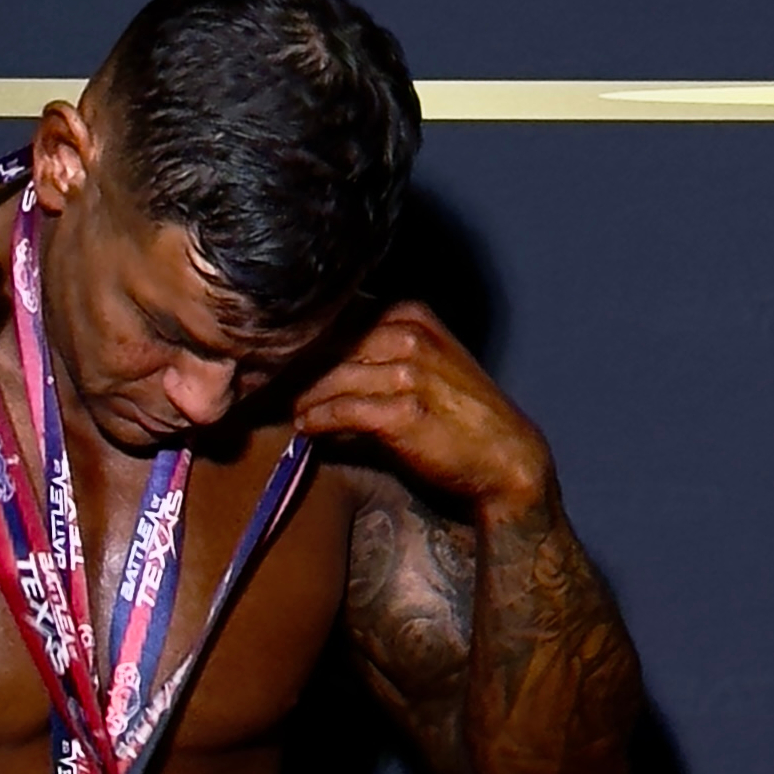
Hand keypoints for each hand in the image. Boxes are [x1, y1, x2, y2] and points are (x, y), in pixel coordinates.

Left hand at [295, 305, 553, 521]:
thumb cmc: (460, 416)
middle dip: (296, 366)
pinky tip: (306, 428)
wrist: (506, 459)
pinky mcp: (401, 411)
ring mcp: (406, 371)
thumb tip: (317, 363)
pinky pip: (342, 410)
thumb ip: (376, 353)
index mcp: (410, 314)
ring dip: (302, 396)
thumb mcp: (424, 364)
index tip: (278, 357)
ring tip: (286, 409)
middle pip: (328, 343)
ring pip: (331, 377)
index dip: (305, 338)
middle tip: (266, 384)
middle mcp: (407, 334)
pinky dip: (319, 419)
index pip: (339, 315)